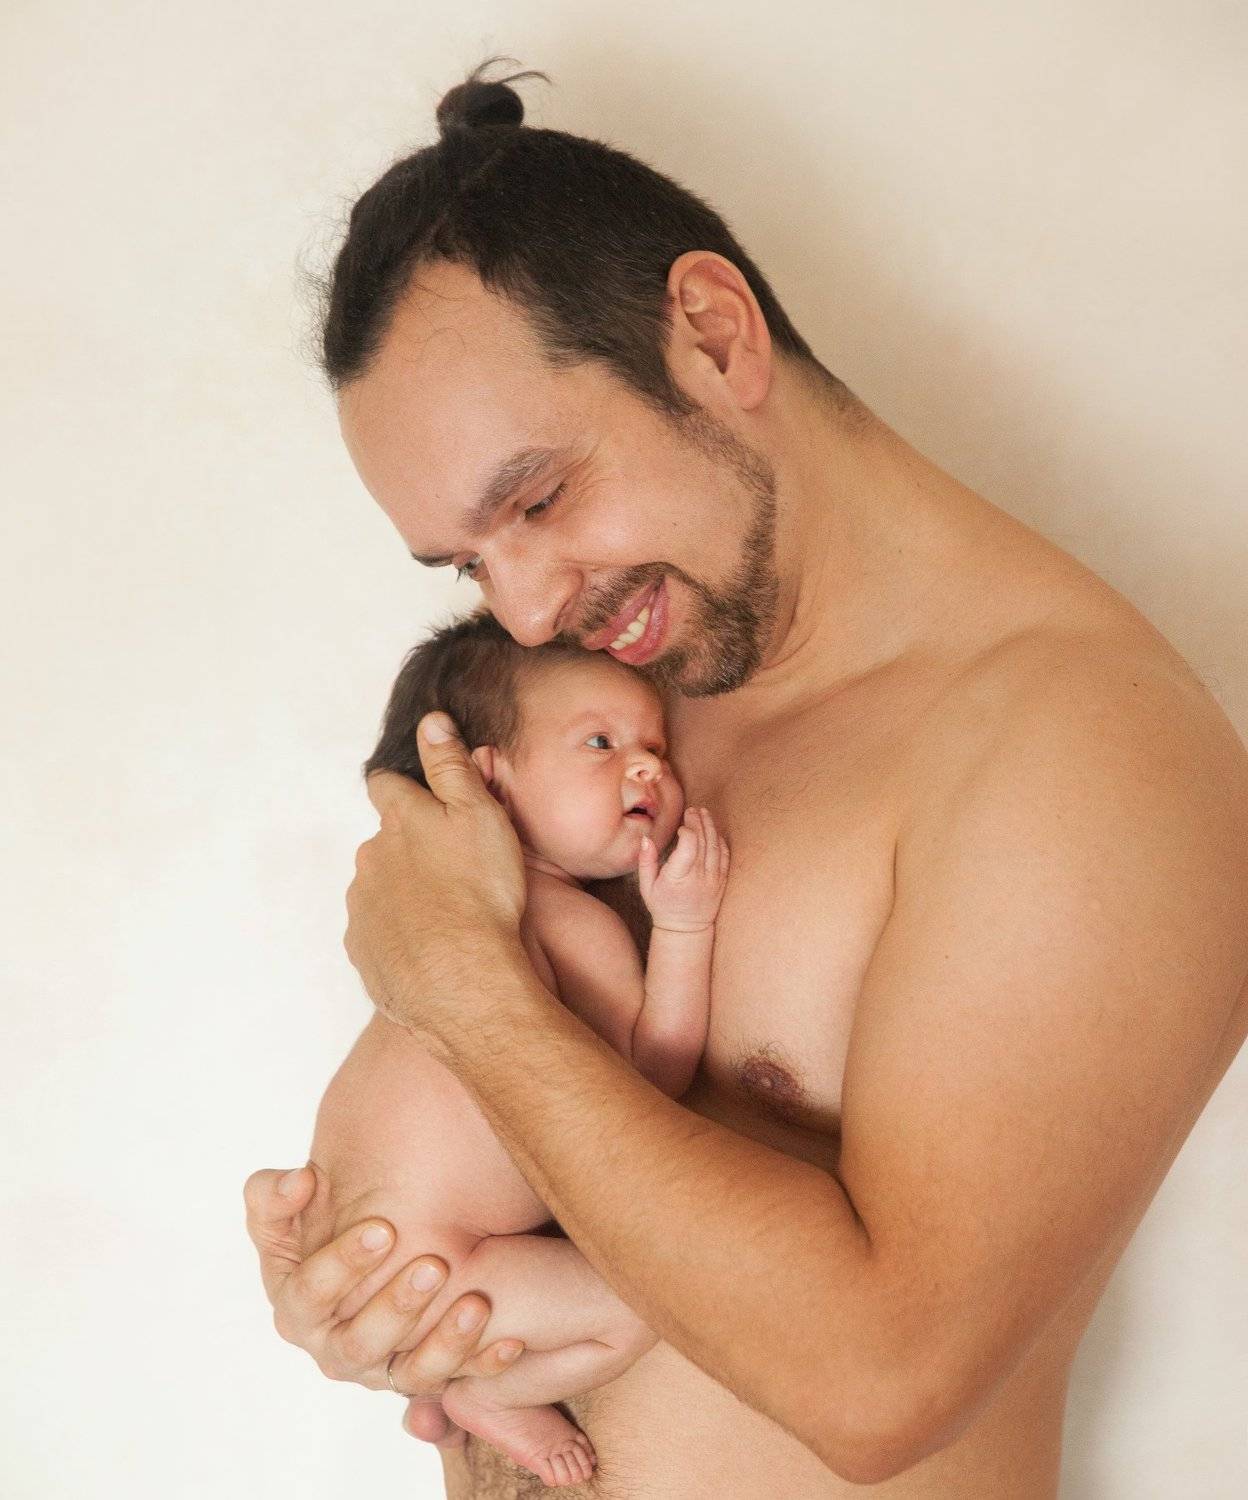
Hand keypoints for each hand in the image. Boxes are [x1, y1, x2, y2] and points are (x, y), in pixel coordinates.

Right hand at [243, 1164, 523, 1447]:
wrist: (370, 1252)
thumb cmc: (322, 1225)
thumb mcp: (289, 1207)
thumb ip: (276, 1194)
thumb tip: (300, 1179)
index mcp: (297, 1307)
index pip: (312, 1293)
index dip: (343, 1263)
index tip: (383, 1227)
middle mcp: (335, 1348)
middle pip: (361, 1341)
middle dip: (397, 1306)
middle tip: (433, 1265)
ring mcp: (381, 1368)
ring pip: (410, 1372)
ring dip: (444, 1343)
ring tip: (475, 1303)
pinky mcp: (423, 1378)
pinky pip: (456, 1382)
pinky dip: (483, 1364)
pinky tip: (512, 1341)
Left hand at [345, 713, 527, 1044]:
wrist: (463, 979)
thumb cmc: (481, 891)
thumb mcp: (479, 814)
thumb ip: (451, 767)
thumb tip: (431, 721)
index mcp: (399, 820)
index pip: (387, 786)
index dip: (404, 787)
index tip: (420, 796)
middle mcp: (370, 858)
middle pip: (384, 840)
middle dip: (408, 846)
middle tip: (453, 865)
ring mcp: (362, 907)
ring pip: (379, 887)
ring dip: (404, 892)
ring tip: (447, 912)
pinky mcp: (364, 951)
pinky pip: (379, 934)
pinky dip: (399, 935)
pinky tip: (432, 946)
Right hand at [638, 806, 729, 931]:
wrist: (686, 929)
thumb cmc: (663, 906)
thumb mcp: (646, 886)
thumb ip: (646, 861)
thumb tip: (646, 839)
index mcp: (678, 877)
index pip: (689, 847)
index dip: (687, 831)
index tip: (681, 827)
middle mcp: (698, 877)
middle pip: (703, 842)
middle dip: (699, 822)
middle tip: (693, 810)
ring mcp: (713, 879)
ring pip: (715, 847)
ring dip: (710, 827)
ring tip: (704, 813)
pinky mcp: (721, 881)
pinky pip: (725, 857)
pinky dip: (720, 841)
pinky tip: (714, 831)